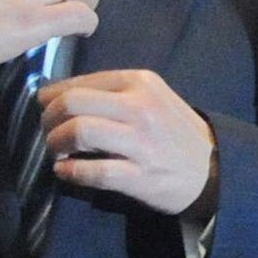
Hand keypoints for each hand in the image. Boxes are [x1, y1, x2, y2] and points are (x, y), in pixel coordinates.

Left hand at [41, 71, 217, 215]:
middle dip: (49, 120)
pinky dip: (70, 172)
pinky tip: (64, 172)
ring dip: (56, 144)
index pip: (79, 82)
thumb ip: (113, 92)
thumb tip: (61, 94)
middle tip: (48, 132)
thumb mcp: (152, 97)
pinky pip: (93, 171)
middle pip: (72, 104)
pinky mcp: (140, 175)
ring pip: (79, 132)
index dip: (51, 97)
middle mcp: (139, 107)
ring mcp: (140, 142)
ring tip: (56, 152)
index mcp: (139, 82)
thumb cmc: (174, 131)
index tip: (45, 110)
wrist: (212, 169)